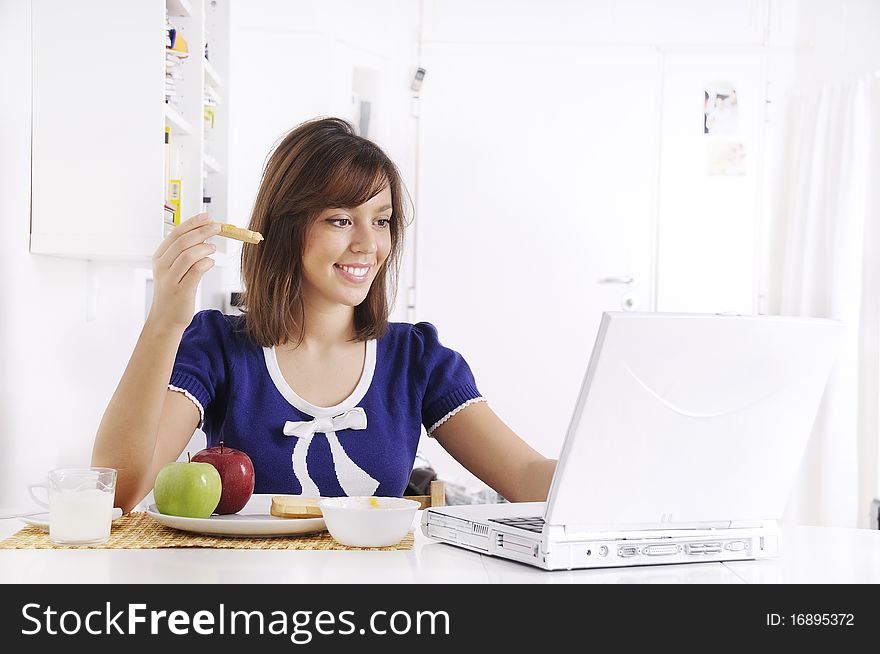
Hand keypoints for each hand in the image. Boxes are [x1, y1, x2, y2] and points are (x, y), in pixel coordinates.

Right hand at [146, 213, 220, 330]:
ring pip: (188, 255)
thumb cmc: (173, 293)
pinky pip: (196, 271)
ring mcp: (170, 279)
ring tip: (213, 248)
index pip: (176, 234)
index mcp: (159, 258)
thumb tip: (203, 234)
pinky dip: (206, 263)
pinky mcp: (181, 291)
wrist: (165, 319)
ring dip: (205, 248)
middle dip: (202, 231)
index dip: (192, 223)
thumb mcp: (173, 270)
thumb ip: (184, 254)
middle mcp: (162, 267)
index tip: (207, 217)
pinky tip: (211, 262)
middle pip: (183, 242)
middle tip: (217, 227)